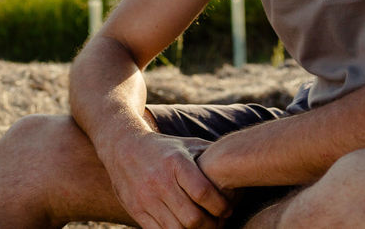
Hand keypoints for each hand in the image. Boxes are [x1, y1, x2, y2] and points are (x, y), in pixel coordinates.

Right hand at [104, 130, 232, 228]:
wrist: (122, 146)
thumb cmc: (164, 147)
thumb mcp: (187, 144)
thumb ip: (211, 154)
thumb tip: (241, 160)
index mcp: (175, 162)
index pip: (203, 193)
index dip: (221, 207)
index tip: (227, 209)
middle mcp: (159, 181)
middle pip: (192, 218)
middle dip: (211, 225)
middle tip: (219, 223)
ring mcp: (146, 198)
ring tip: (204, 228)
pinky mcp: (136, 210)